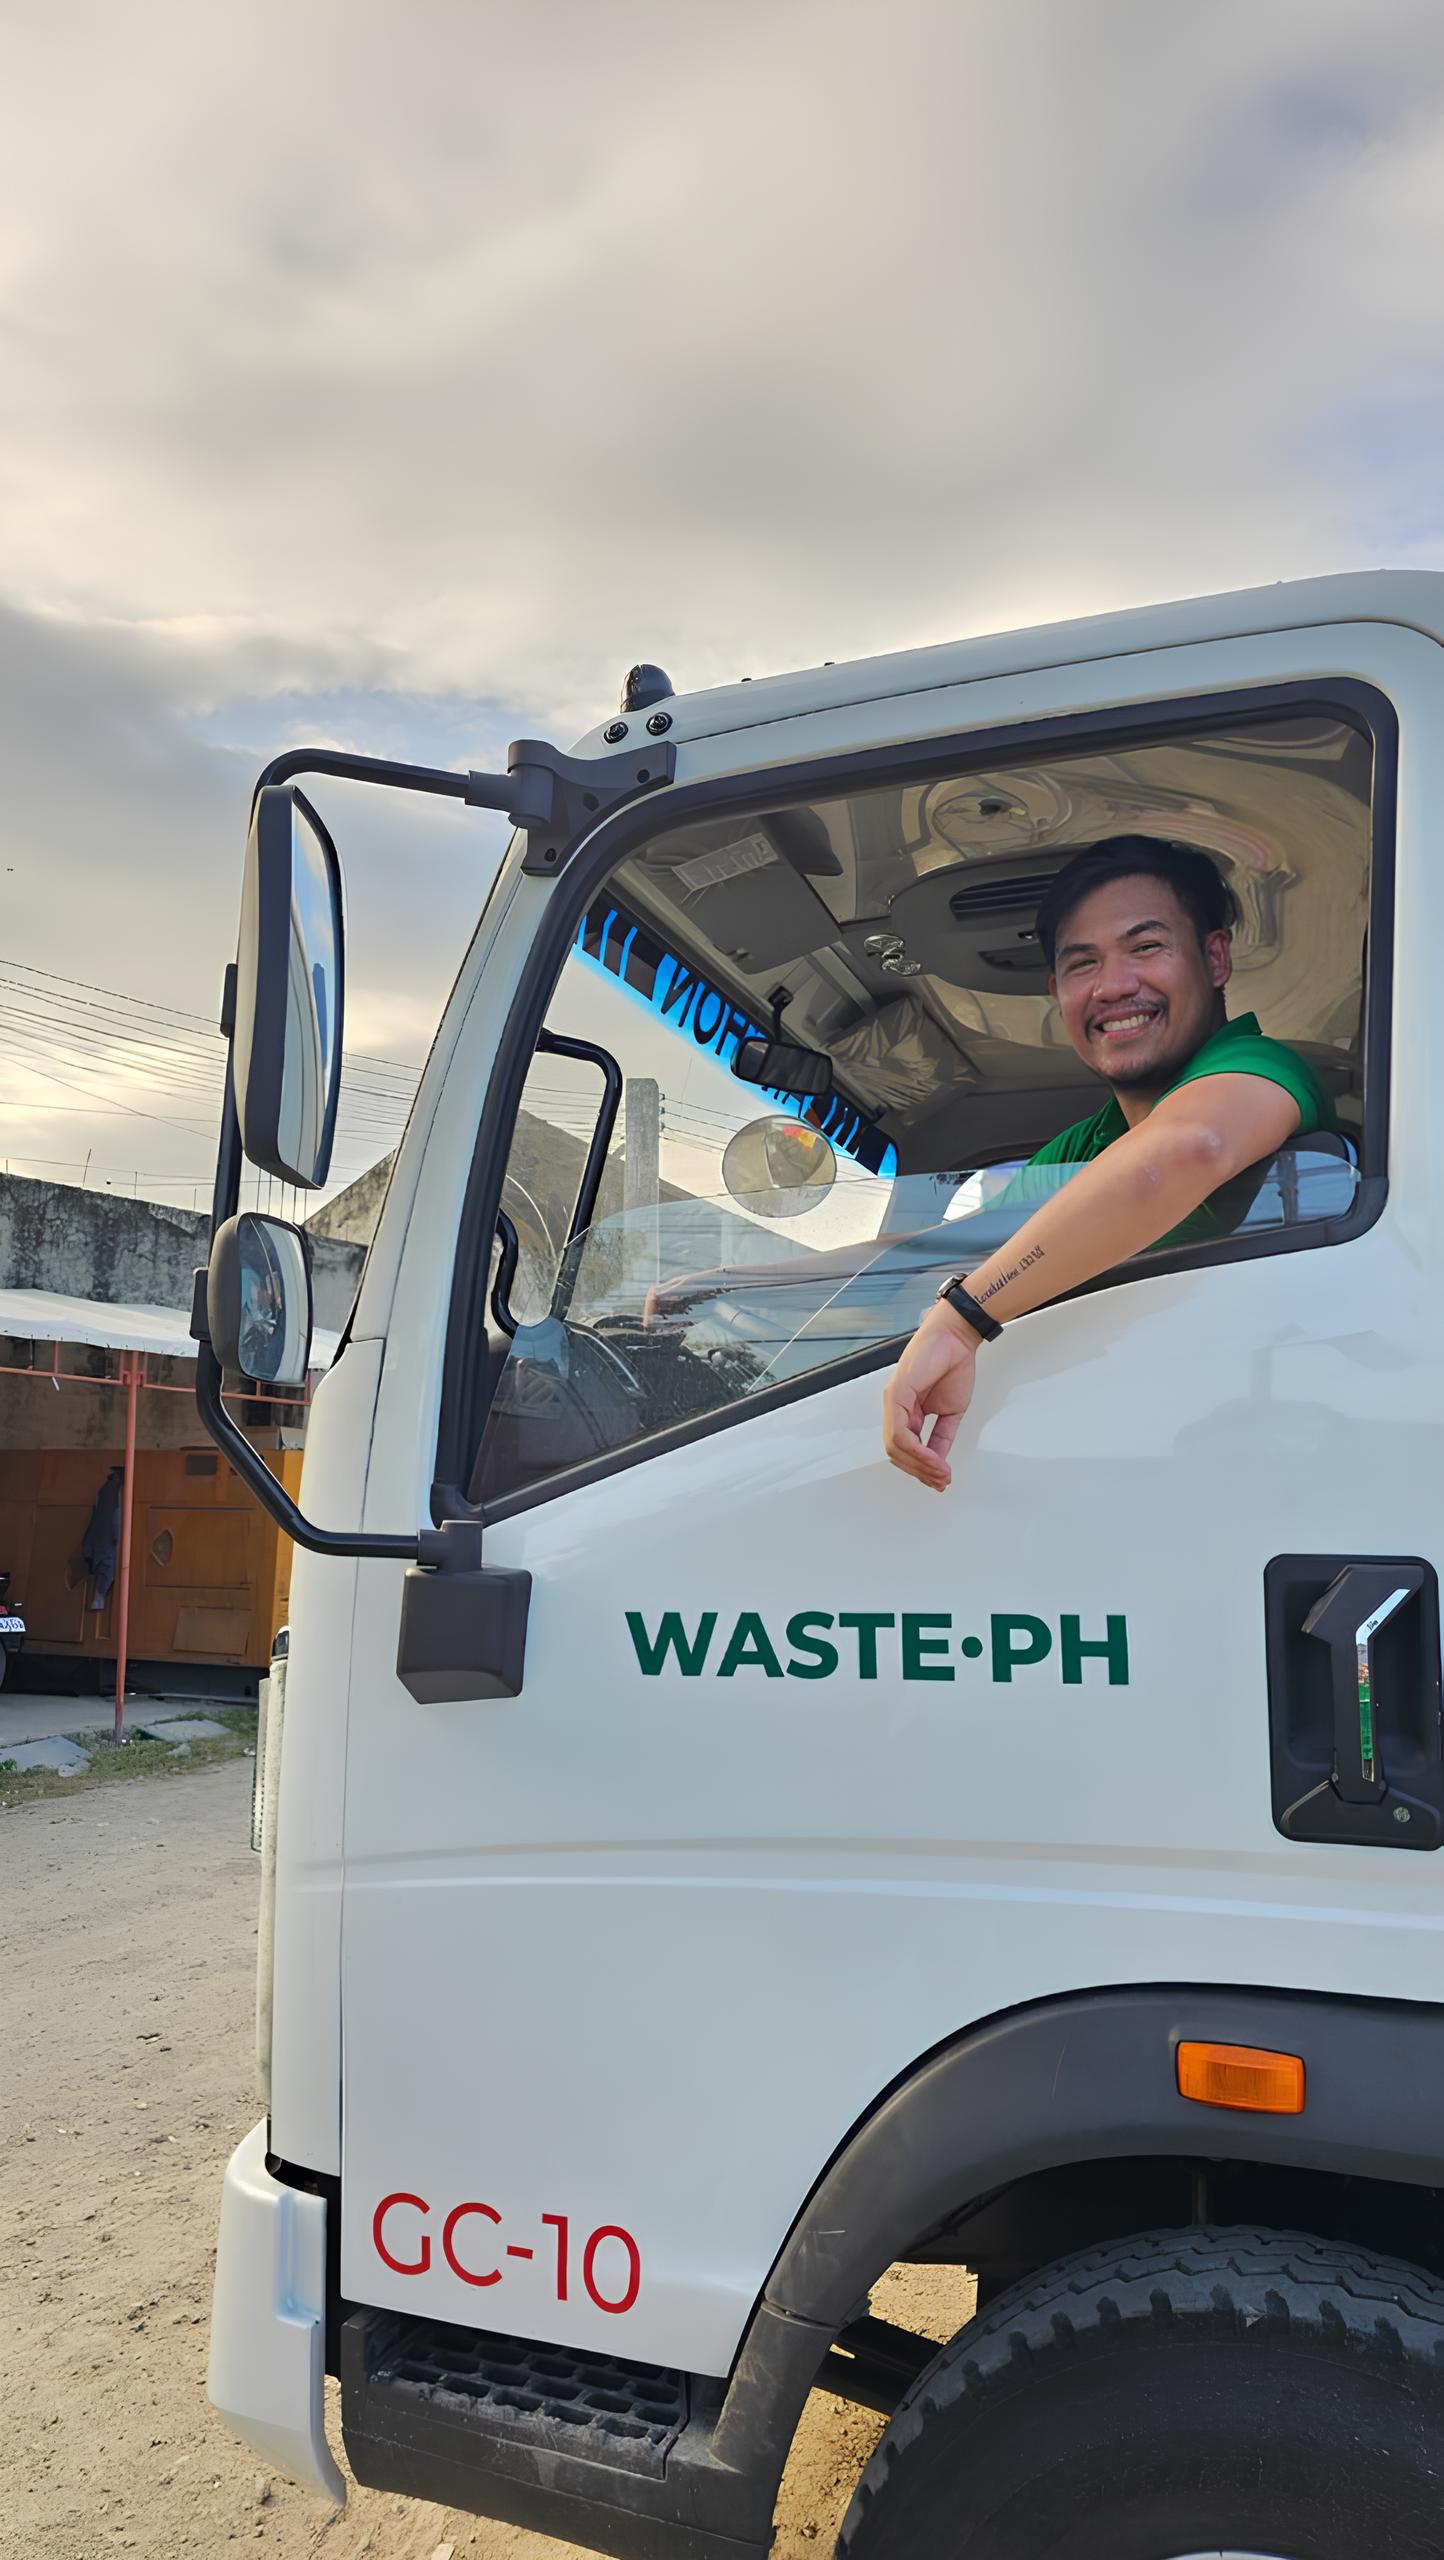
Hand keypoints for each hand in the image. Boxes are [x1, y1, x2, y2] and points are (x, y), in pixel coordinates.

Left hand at [882, 1305, 980, 1491]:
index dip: (922, 1469)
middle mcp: (897, 1408)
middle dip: (921, 1472)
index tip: (940, 1480)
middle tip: (940, 1481)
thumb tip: (938, 1460)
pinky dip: (917, 1451)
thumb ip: (942, 1437)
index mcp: (908, 1412)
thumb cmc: (953, 1365)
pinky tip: (932, 1458)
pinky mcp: (896, 1394)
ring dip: (920, 1465)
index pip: (906, 1450)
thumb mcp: (952, 1412)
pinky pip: (900, 1433)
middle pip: (897, 1453)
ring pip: (895, 1447)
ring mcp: (894, 1401)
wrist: (957, 1338)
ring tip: (940, 1473)